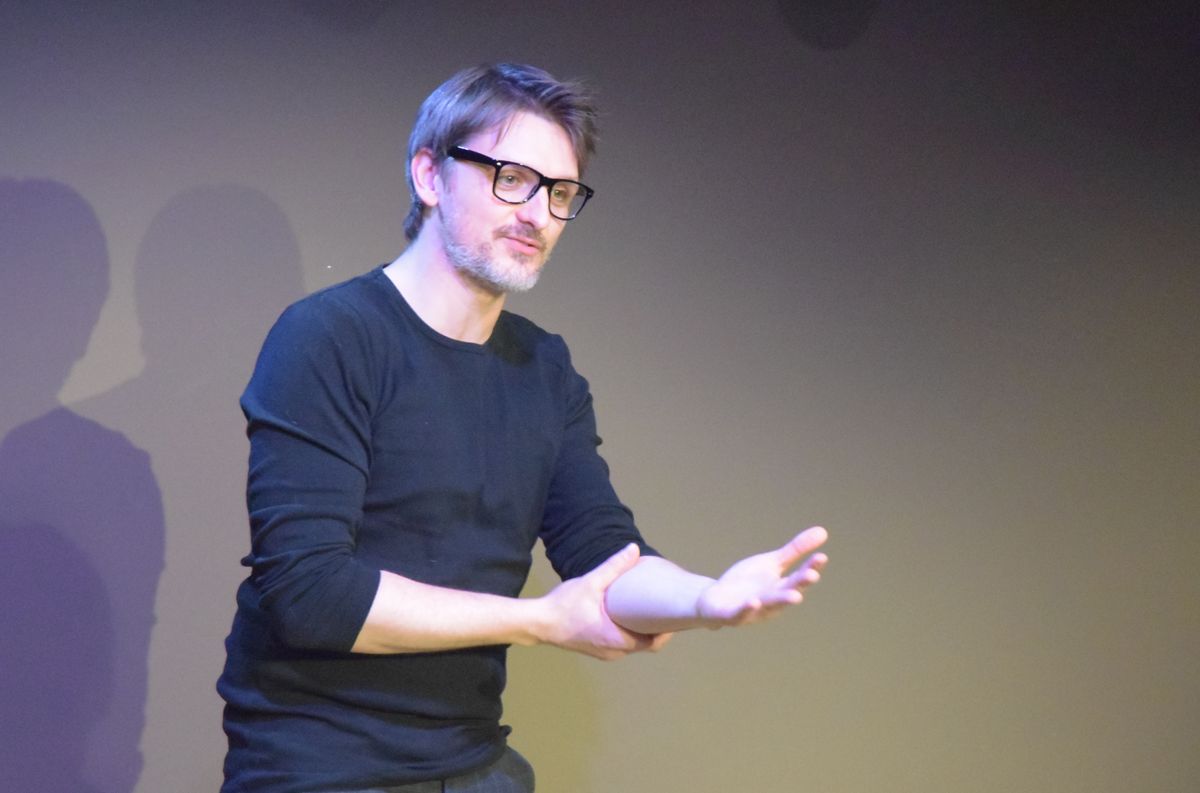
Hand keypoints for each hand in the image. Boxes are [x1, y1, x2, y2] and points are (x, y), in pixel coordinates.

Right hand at [537, 543, 668, 659]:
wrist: (538, 623)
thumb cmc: (563, 606)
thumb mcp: (590, 582)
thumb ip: (613, 567)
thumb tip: (634, 548)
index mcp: (616, 640)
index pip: (653, 643)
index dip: (666, 631)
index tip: (673, 614)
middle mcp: (614, 652)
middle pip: (646, 644)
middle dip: (656, 628)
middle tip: (664, 607)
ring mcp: (605, 653)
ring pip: (634, 644)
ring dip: (643, 629)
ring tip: (650, 609)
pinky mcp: (598, 649)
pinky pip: (622, 643)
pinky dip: (630, 631)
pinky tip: (630, 614)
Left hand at [696, 527, 828, 627]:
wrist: (716, 601)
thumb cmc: (748, 583)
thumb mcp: (772, 563)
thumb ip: (795, 551)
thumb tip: (823, 531)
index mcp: (781, 588)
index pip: (799, 578)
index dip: (810, 568)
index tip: (822, 556)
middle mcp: (771, 602)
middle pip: (787, 592)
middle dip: (799, 584)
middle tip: (813, 575)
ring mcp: (753, 610)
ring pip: (768, 605)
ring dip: (781, 601)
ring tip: (796, 597)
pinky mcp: (731, 615)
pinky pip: (740, 614)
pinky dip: (747, 609)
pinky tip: (753, 601)